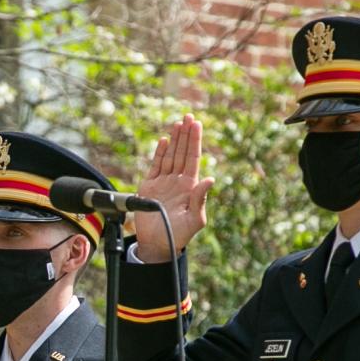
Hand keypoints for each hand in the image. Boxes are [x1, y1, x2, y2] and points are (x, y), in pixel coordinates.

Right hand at [128, 117, 214, 263]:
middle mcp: (177, 181)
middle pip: (182, 152)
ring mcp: (163, 182)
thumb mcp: (195, 219)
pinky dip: (159, 153)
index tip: (196, 124)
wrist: (157, 245)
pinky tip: (164, 141)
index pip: (193, 158)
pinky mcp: (149, 187)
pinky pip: (155, 166)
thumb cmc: (179, 236)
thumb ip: (201, 198)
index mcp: (190, 187)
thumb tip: (210, 178)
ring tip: (178, 124)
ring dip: (174, 140)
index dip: (194, 141)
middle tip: (188, 116)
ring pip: (170, 156)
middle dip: (185, 134)